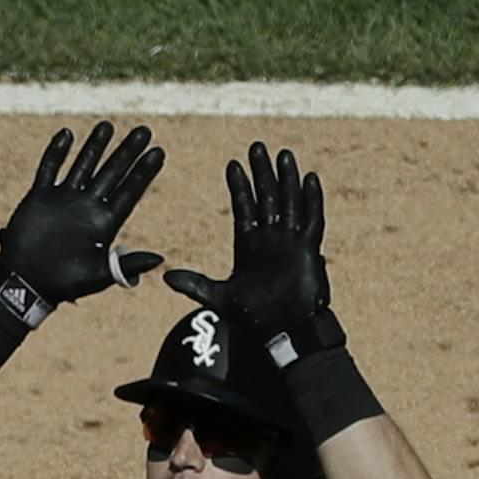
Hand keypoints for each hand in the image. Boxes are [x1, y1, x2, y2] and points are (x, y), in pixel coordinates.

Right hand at [0, 121, 164, 318]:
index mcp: (103, 223)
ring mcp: (64, 200)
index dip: (143, 173)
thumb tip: (159, 260)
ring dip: (95, 147)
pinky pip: (49, 169)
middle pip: (112, 173)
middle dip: (127, 152)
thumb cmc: (63, 284)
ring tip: (108, 126)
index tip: (158, 152)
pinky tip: (67, 134)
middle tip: (145, 130)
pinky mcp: (41, 197)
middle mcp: (86, 207)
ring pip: (83, 166)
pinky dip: (56, 152)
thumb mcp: (98, 276)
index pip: (129, 192)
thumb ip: (126, 266)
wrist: (26, 283)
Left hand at [165, 144, 344, 357]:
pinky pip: (312, 219)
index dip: (239, 186)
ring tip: (283, 154)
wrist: (283, 332)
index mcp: (248, 245)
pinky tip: (310, 178)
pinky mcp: (308, 249)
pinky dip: (312, 200)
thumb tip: (166, 277)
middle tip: (256, 146)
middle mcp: (270, 238)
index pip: (243, 207)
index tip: (232, 164)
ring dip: (286, 179)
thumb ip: (195, 285)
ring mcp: (290, 241)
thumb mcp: (219, 298)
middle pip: (266, 197)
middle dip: (262, 172)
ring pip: (289, 201)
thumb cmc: (254, 317)